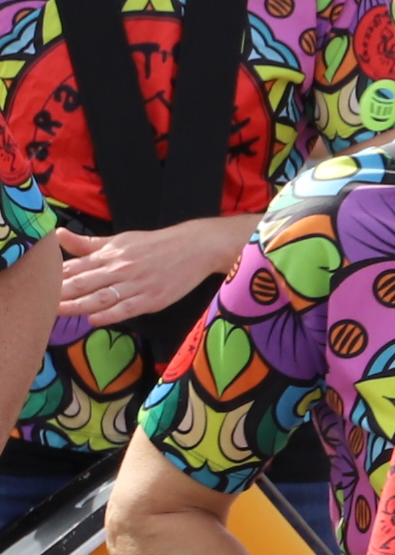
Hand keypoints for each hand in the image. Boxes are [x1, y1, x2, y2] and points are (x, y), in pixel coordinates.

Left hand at [55, 220, 233, 321]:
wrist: (196, 248)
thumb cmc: (156, 245)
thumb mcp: (120, 240)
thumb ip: (87, 243)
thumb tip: (57, 235)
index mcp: (110, 254)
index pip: (74, 267)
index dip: (53, 277)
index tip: (38, 286)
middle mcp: (119, 268)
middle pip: (81, 283)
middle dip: (58, 294)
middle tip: (39, 303)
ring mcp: (135, 285)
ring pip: (99, 298)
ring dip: (76, 306)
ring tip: (57, 313)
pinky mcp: (151, 300)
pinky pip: (124, 310)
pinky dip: (107, 315)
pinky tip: (92, 320)